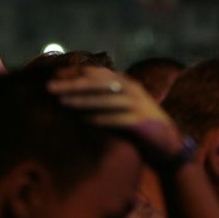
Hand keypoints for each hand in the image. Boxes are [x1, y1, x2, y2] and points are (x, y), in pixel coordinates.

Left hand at [47, 66, 184, 163]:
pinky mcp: (142, 121)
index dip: (75, 73)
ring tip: (62, 102)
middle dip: (72, 84)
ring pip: (105, 98)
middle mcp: (132, 89)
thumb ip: (105, 98)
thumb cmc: (139, 127)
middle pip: (98, 83)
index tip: (54, 76)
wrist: (169, 145)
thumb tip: (73, 95)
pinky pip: (118, 118)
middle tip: (50, 87)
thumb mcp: (122, 107)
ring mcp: (138, 104)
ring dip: (82, 100)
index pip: (97, 73)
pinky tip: (84, 121)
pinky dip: (101, 119)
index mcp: (126, 82)